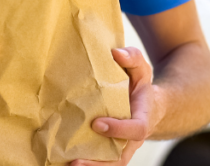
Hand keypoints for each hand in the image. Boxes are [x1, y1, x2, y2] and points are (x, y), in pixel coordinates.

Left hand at [70, 47, 163, 165]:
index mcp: (142, 119)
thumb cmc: (140, 85)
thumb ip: (132, 58)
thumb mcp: (141, 68)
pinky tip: (61, 163)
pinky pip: (99, 161)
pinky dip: (84, 164)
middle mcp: (132, 139)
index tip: (96, 124)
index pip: (135, 129)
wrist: (148, 106)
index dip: (118, 129)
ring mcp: (121, 147)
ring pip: (109, 164)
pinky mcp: (109, 150)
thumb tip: (116, 53)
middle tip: (75, 162)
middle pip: (119, 158)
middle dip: (99, 163)